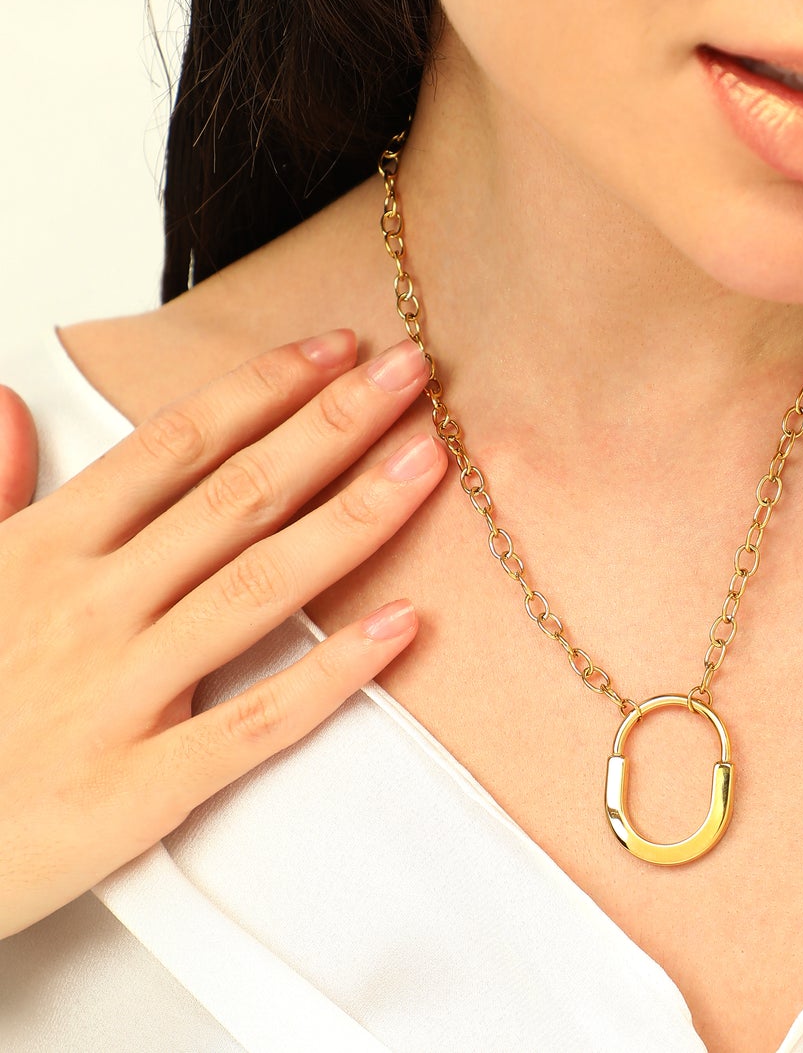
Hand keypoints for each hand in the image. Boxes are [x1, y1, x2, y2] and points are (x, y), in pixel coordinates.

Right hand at [0, 330, 446, 939]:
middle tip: (411, 374)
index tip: (338, 349)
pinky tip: (404, 624)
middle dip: (333, 425)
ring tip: (426, 462)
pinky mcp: (139, 788)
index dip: (264, 389)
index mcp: (45, 553)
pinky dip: (335, 672)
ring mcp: (119, 696)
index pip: (176, 445)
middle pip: (237, 496)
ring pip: (260, 588)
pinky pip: (258, 721)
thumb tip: (11, 400)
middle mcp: (90, 610)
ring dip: (353, 517)